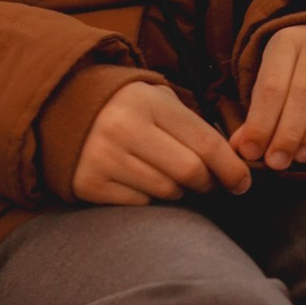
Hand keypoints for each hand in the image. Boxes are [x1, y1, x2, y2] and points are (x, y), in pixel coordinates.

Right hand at [70, 77, 252, 204]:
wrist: (62, 108)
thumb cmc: (126, 106)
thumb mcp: (158, 100)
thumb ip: (194, 126)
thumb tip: (235, 162)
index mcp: (148, 102)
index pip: (205, 143)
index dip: (232, 167)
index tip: (243, 183)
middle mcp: (124, 128)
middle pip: (191, 172)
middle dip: (208, 182)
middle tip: (209, 182)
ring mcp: (104, 158)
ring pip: (167, 191)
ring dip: (178, 190)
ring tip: (167, 174)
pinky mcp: (89, 184)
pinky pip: (140, 204)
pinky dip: (148, 198)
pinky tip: (139, 180)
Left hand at [230, 19, 305, 171]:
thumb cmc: (295, 72)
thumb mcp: (271, 82)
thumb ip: (257, 116)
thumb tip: (243, 148)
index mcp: (289, 39)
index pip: (272, 84)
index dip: (262, 123)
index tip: (253, 152)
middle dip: (289, 133)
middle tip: (278, 162)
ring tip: (302, 156)